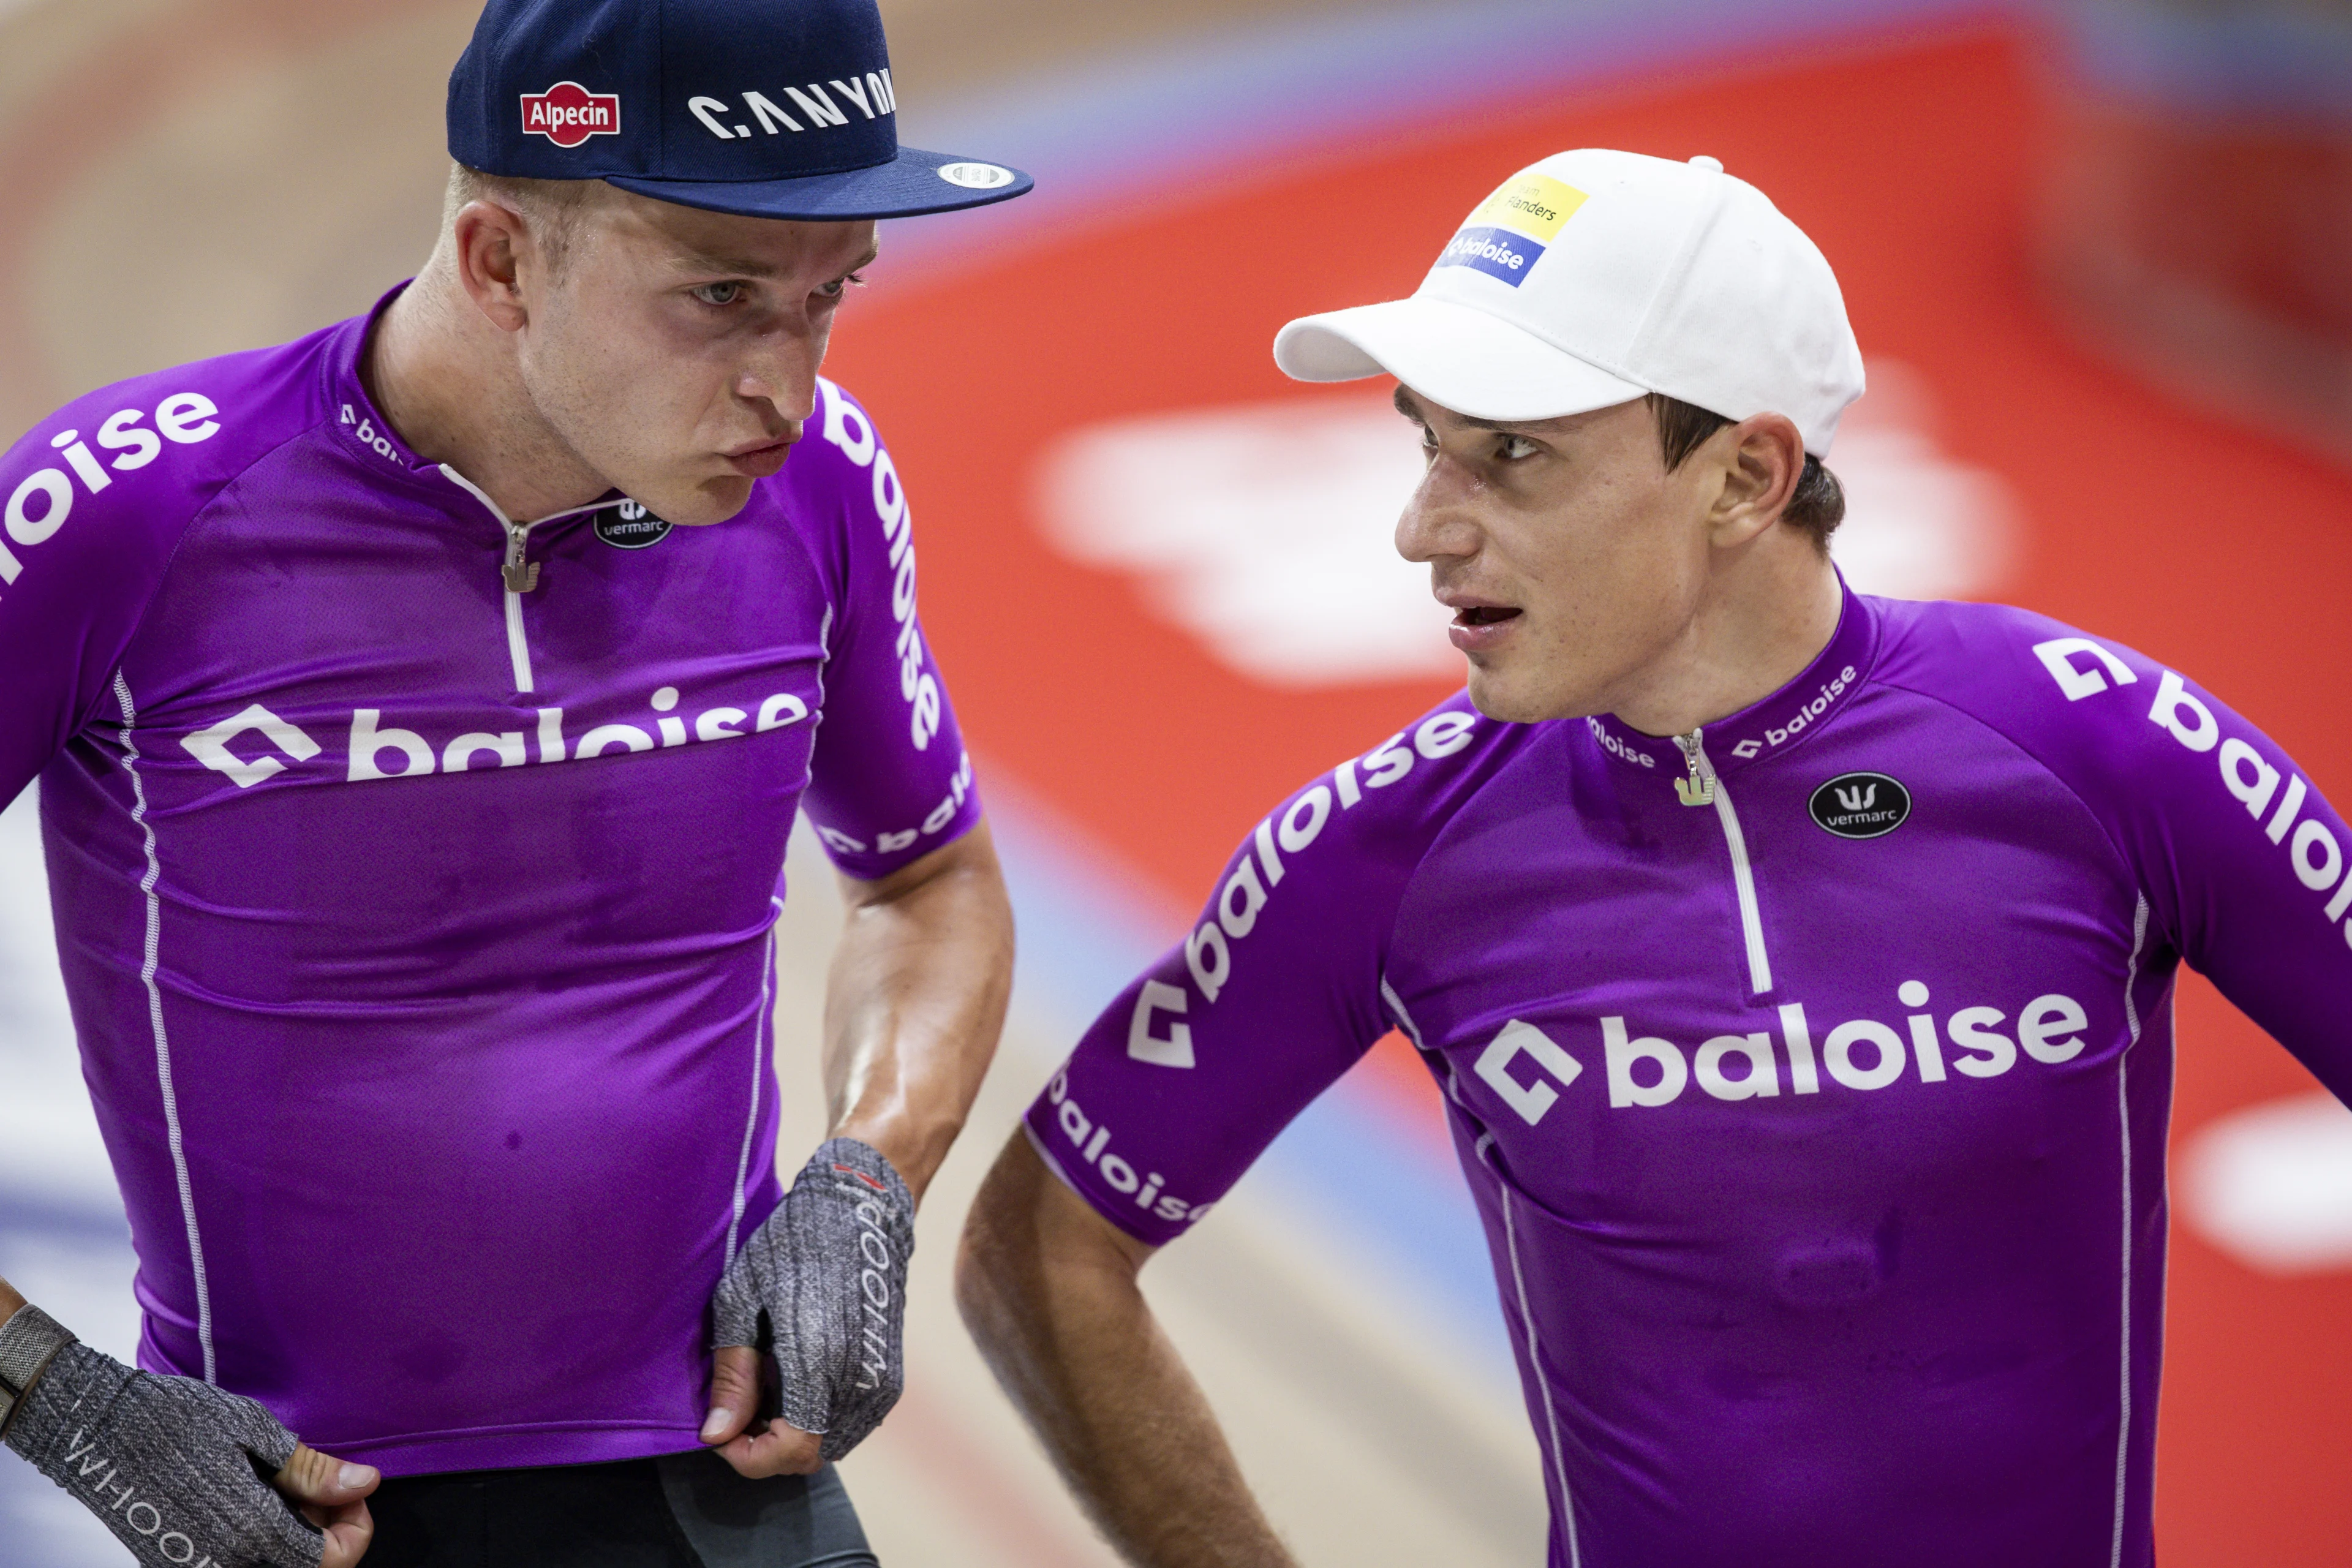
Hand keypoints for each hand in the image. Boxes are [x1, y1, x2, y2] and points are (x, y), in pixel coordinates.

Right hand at [0, 1304, 378, 1566]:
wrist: (96, 1432)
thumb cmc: (174, 1422)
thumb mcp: (255, 1433)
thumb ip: (312, 1471)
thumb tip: (367, 1483)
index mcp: (250, 1532)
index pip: (332, 1559)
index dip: (355, 1525)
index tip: (352, 1490)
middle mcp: (224, 1562)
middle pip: (303, 1565)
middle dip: (325, 1527)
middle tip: (319, 1481)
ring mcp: (196, 1565)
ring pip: (270, 1562)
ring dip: (291, 1532)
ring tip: (283, 1483)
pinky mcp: (175, 1561)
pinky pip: (235, 1558)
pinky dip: (258, 1535)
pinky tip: (252, 1495)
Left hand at [702, 1138, 913, 1476]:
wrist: (859, 1211)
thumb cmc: (789, 1246)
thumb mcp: (741, 1301)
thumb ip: (732, 1375)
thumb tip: (715, 1435)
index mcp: (820, 1360)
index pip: (789, 1450)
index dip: (746, 1456)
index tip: (719, 1430)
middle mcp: (859, 1379)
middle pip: (809, 1456)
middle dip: (764, 1449)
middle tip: (735, 1410)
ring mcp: (882, 1381)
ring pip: (831, 1445)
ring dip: (792, 1436)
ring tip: (763, 1393)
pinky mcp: (891, 1376)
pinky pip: (850, 1424)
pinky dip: (818, 1421)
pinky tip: (793, 1384)